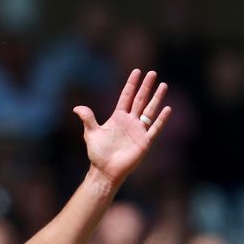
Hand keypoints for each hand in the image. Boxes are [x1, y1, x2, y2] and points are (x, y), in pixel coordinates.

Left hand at [74, 69, 171, 185]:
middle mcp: (130, 121)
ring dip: (156, 98)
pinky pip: (154, 128)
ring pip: (149, 111)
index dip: (131, 84)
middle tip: (152, 73)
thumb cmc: (98, 154)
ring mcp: (138, 131)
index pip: (126, 97)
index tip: (136, 71)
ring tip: (163, 85)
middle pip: (140, 100)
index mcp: (118, 117)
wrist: (105, 171)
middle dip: (146, 86)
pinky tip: (167, 109)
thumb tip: (76, 108)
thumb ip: (88, 119)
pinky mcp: (144, 142)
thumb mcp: (91, 134)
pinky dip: (161, 120)